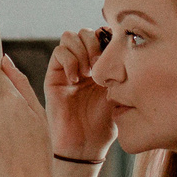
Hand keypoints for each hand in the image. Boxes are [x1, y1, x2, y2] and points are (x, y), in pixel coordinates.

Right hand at [45, 29, 116, 161]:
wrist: (86, 144)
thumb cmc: (105, 123)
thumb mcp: (120, 92)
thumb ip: (120, 68)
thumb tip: (123, 45)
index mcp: (101, 64)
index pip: (101, 35)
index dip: (107, 39)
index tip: (115, 56)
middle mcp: (83, 63)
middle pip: (84, 32)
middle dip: (93, 43)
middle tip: (100, 64)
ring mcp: (67, 68)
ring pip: (69, 37)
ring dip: (81, 50)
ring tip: (88, 73)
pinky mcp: (54, 76)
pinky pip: (58, 53)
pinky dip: (69, 61)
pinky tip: (76, 79)